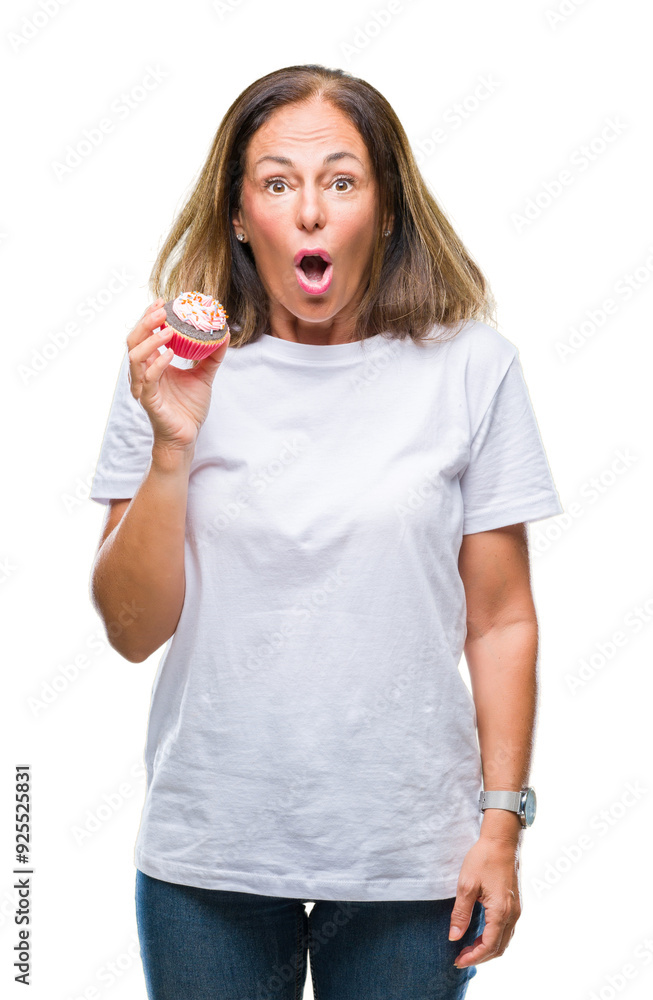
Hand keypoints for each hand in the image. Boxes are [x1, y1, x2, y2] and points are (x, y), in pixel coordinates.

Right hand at [126, 297, 229, 452]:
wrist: (187, 436)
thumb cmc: (189, 408)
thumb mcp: (204, 376)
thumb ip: (212, 355)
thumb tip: (225, 332)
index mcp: (152, 364)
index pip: (143, 335)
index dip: (149, 317)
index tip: (162, 302)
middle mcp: (143, 374)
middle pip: (133, 341)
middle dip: (145, 323)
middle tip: (161, 310)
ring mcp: (143, 388)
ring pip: (135, 358)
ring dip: (150, 341)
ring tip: (168, 331)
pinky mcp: (150, 402)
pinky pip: (148, 380)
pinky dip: (157, 365)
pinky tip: (170, 355)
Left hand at [448, 833, 521, 968]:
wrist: (502, 840)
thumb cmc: (483, 859)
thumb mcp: (466, 885)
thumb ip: (460, 914)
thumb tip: (454, 936)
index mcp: (501, 911)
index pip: (489, 946)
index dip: (473, 957)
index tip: (457, 960)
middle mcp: (513, 914)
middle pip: (499, 947)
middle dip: (480, 956)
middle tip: (460, 957)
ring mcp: (516, 909)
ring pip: (504, 940)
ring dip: (487, 948)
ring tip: (468, 947)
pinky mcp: (516, 903)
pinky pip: (507, 929)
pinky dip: (494, 938)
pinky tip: (480, 934)